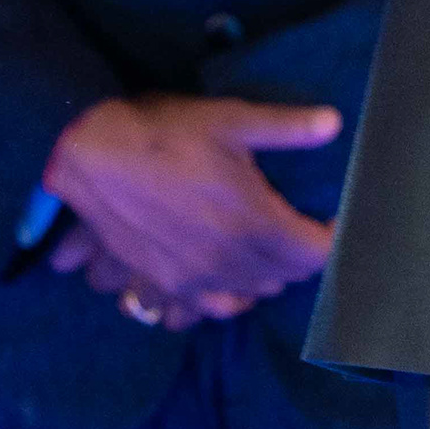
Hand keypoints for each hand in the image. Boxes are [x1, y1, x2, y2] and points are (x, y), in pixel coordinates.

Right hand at [42, 96, 342, 312]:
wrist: (94, 159)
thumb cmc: (166, 134)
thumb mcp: (230, 120)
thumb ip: (286, 128)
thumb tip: (335, 124)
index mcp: (254, 222)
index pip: (314, 253)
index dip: (331, 238)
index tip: (333, 218)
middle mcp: (229, 261)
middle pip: (286, 276)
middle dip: (301, 255)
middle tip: (303, 227)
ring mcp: (195, 279)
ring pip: (251, 295)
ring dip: (267, 277)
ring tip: (269, 249)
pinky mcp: (166, 284)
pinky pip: (210, 308)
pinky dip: (229, 297)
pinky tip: (230, 277)